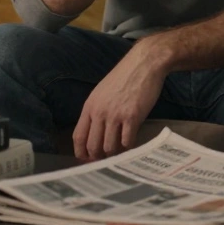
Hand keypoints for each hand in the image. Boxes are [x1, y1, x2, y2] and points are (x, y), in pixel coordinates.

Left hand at [73, 40, 169, 160]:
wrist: (145, 63)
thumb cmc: (125, 77)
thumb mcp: (103, 92)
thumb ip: (97, 110)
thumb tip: (95, 132)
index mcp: (90, 106)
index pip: (78, 137)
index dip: (81, 153)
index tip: (87, 160)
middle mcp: (100, 112)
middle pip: (93, 146)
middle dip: (98, 158)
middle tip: (106, 160)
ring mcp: (116, 115)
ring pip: (109, 147)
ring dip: (115, 153)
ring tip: (120, 151)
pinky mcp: (132, 117)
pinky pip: (127, 141)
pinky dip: (129, 147)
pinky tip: (132, 142)